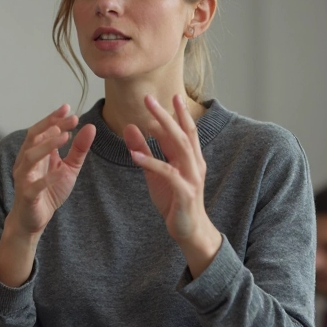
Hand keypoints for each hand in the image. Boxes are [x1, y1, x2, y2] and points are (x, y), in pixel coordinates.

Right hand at [7, 104, 95, 235]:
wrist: (33, 219)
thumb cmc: (49, 191)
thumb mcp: (69, 168)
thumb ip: (78, 149)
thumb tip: (90, 126)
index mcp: (34, 152)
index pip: (41, 129)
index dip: (53, 118)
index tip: (69, 108)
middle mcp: (25, 162)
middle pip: (33, 137)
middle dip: (51, 125)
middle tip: (71, 118)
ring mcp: (24, 178)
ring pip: (30, 156)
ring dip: (47, 145)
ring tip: (65, 136)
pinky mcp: (27, 196)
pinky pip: (35, 185)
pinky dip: (48, 177)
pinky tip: (61, 170)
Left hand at [124, 95, 220, 274]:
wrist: (189, 231)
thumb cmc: (175, 202)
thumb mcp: (155, 174)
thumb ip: (144, 151)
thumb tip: (131, 127)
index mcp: (190, 158)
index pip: (185, 130)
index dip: (177, 113)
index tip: (167, 95)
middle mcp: (195, 164)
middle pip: (182, 133)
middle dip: (166, 114)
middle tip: (149, 98)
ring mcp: (191, 177)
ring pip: (179, 147)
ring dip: (162, 130)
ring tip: (144, 117)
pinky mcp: (184, 192)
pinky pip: (166, 172)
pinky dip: (151, 161)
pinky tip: (134, 155)